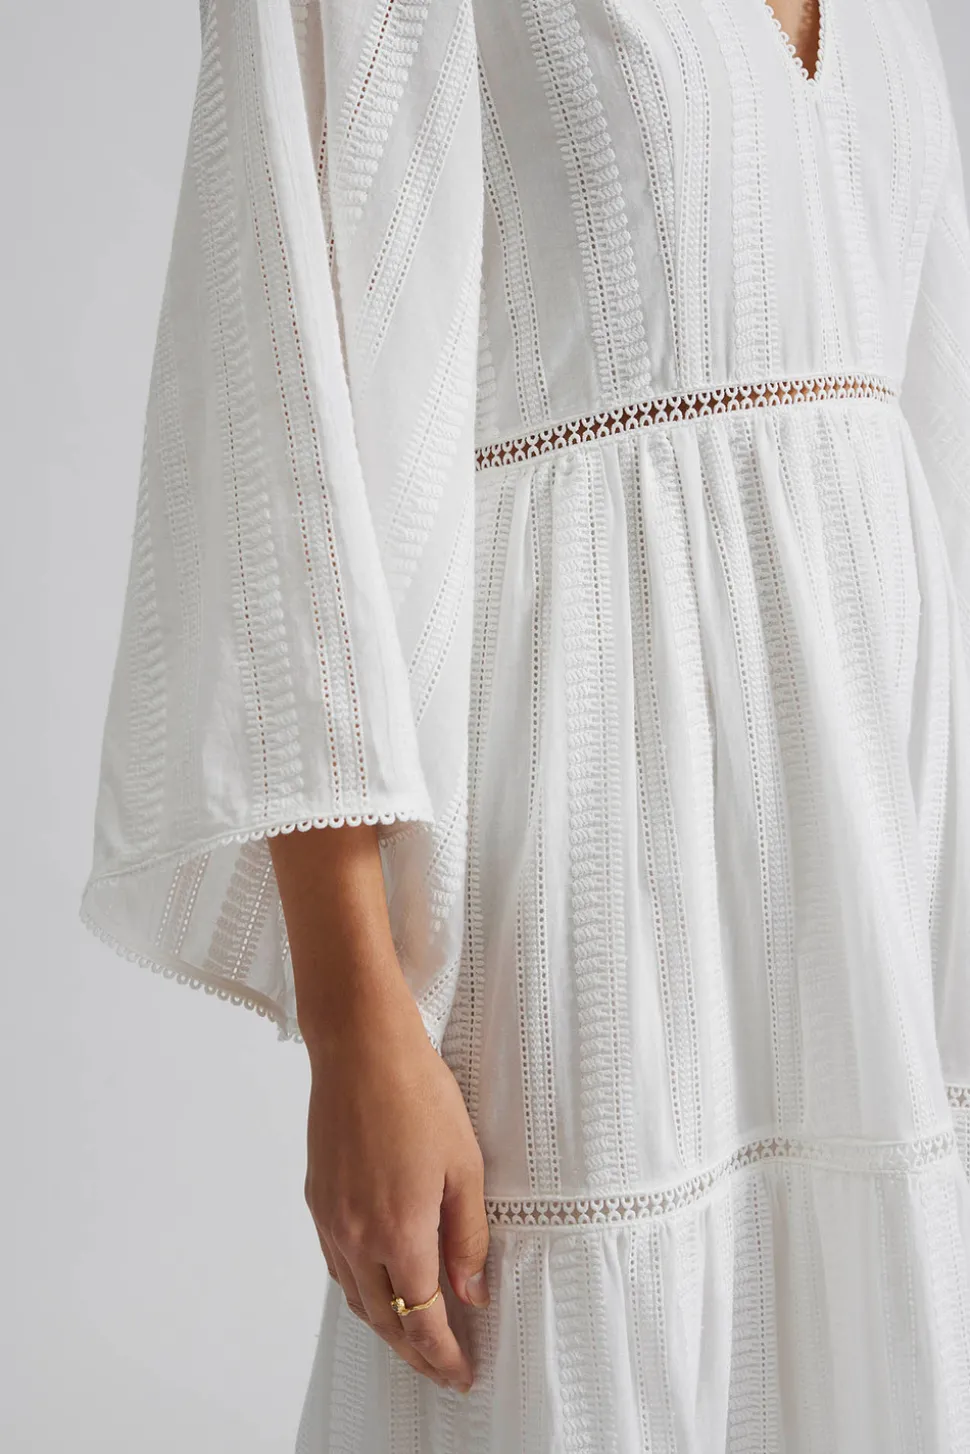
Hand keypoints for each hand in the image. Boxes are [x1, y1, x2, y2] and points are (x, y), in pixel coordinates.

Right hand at [304, 969, 489, 1391]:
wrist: (360, 1048)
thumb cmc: (418, 1094)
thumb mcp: (464, 1166)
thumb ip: (468, 1237)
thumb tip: (472, 1293)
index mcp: (400, 1233)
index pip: (423, 1320)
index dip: (444, 1356)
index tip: (462, 1374)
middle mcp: (357, 1237)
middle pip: (384, 1320)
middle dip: (415, 1355)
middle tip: (442, 1370)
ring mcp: (331, 1219)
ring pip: (355, 1297)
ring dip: (385, 1326)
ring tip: (414, 1338)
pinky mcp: (317, 1199)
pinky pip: (337, 1264)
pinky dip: (360, 1289)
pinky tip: (378, 1283)